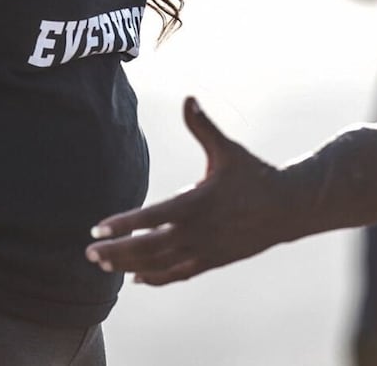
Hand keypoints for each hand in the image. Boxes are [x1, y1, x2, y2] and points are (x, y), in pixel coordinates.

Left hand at [85, 97, 294, 285]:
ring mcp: (206, 250)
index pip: (151, 219)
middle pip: (149, 248)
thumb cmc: (254, 175)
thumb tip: (188, 97)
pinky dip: (156, 278)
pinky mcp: (213, 262)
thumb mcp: (227, 150)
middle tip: (89, 253)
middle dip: (117, 252)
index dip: (123, 226)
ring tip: (104, 266)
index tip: (97, 229)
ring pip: (161, 265)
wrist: (288, 208)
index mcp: (197, 203)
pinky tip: (136, 278)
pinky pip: (178, 274)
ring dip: (130, 266)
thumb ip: (202, 126)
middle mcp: (198, 232)